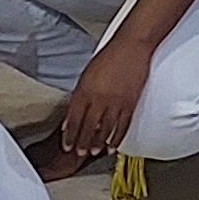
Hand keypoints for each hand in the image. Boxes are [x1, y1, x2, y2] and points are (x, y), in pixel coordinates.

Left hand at [57, 38, 152, 163]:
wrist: (131, 47)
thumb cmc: (109, 56)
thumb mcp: (86, 74)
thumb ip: (78, 95)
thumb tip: (70, 115)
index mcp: (84, 90)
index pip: (73, 119)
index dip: (69, 135)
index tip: (66, 144)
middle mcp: (99, 98)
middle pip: (87, 127)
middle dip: (81, 143)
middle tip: (78, 152)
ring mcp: (115, 103)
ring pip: (104, 130)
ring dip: (97, 144)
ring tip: (93, 151)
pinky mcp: (130, 104)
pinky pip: (122, 127)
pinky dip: (116, 139)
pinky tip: (112, 145)